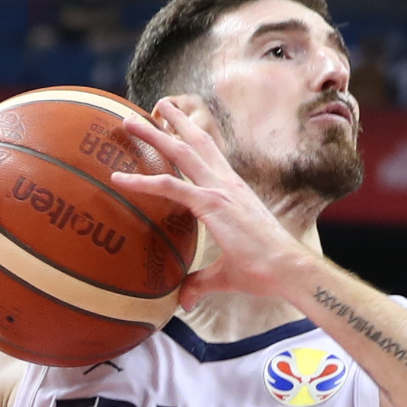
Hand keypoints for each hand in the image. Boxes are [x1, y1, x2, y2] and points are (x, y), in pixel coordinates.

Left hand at [109, 98, 303, 306]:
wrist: (288, 270)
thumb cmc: (265, 271)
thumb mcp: (225, 274)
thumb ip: (200, 283)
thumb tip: (184, 301)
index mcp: (233, 192)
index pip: (210, 157)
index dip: (192, 139)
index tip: (175, 126)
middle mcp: (227, 184)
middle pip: (196, 143)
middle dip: (174, 122)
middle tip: (156, 105)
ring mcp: (220, 191)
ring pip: (181, 153)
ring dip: (154, 134)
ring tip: (128, 121)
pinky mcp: (212, 205)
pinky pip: (171, 187)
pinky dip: (142, 182)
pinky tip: (118, 179)